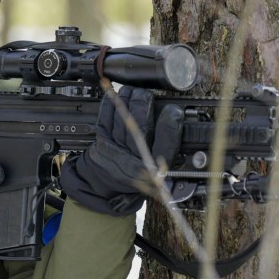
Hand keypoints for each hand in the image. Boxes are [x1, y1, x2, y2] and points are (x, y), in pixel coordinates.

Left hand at [59, 86, 182, 215]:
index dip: (171, 124)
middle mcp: (134, 160)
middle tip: (147, 93)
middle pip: (141, 127)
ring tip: (133, 91)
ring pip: (122, 120)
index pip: (166, 144)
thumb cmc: (135, 176)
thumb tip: (177, 118)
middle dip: (144, 104)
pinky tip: (114, 96)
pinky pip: (104, 120)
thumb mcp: (157, 171)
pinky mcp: (101, 143)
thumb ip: (167, 149)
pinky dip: (109, 106)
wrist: (106, 187)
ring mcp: (116, 152)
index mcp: (153, 168)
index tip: (174, 110)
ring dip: (127, 100)